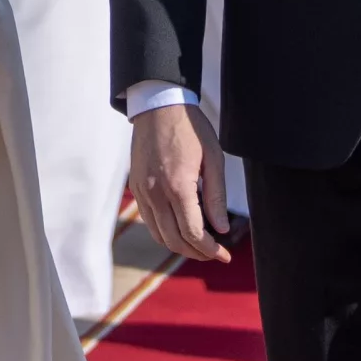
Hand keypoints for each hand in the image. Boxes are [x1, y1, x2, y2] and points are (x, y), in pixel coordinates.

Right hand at [129, 103, 231, 261]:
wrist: (158, 105)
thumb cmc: (190, 128)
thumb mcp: (214, 158)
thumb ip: (216, 196)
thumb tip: (221, 229)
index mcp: (178, 186)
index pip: (193, 233)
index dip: (210, 250)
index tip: (225, 256)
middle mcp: (155, 193)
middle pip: (174, 240)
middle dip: (197, 253)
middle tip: (215, 254)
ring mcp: (142, 192)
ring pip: (159, 235)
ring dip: (179, 246)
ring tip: (199, 245)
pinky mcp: (135, 187)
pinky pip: (149, 220)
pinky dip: (164, 232)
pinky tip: (180, 227)